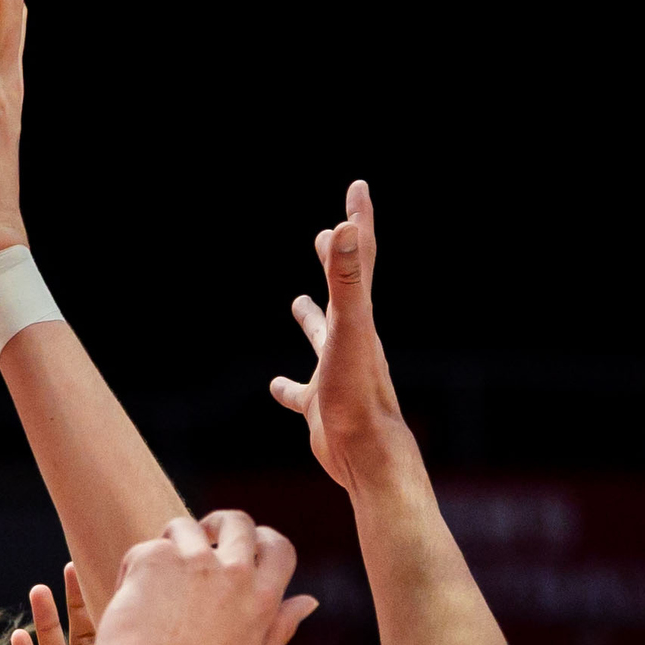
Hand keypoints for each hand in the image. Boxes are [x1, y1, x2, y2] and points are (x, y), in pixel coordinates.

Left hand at [102, 511, 316, 644]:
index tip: (247, 546)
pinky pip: (149, 548)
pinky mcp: (156, 558)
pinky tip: (132, 599)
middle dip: (220, 524)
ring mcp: (195, 561)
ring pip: (186, 527)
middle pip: (238, 522)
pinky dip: (137, 569)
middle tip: (203, 536)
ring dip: (173, 544)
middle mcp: (236, 572)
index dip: (264, 541)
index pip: (279, 548)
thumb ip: (281, 627)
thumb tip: (309, 601)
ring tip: (159, 577)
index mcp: (264, 598)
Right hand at [271, 182, 413, 491]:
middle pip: (344, 291)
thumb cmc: (359, 394)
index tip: (358, 188)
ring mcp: (336, 374)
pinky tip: (276, 385)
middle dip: (337, 260)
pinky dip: (289, 387)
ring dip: (311, 318)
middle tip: (327, 232)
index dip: (358, 220)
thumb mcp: (348, 329)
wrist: (367, 456)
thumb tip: (346, 228)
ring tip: (297, 301)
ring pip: (321, 339)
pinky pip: (301, 392)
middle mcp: (351, 341)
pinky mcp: (321, 407)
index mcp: (358, 318)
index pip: (359, 258)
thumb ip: (346, 279)